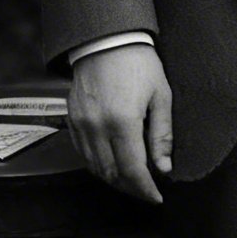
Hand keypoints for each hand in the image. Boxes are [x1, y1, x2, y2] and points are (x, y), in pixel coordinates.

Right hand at [68, 43, 171, 202]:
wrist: (106, 40)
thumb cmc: (139, 64)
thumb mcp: (161, 97)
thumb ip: (162, 136)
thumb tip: (164, 169)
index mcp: (122, 121)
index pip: (133, 170)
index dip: (145, 189)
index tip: (157, 197)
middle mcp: (97, 127)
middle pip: (111, 174)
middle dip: (131, 188)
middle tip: (147, 191)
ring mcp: (81, 124)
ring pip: (94, 167)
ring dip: (114, 180)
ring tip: (133, 181)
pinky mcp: (71, 119)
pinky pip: (82, 153)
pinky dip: (98, 165)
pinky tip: (113, 164)